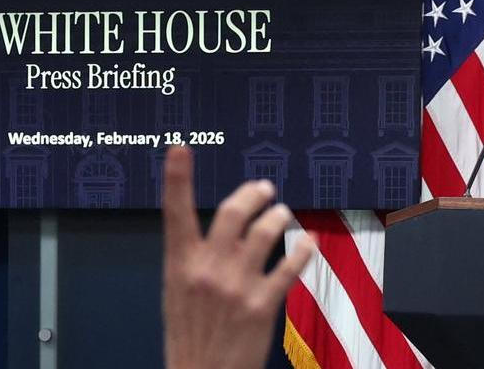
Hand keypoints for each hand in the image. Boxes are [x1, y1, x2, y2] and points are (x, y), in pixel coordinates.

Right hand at [162, 146, 314, 368]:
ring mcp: (236, 286)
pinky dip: (303, 249)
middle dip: (254, 192)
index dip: (176, 178)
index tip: (180, 148)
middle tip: (265, 188)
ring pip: (266, 231)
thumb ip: (195, 259)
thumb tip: (220, 231)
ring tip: (282, 215)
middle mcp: (207, 270)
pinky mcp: (263, 305)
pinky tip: (308, 242)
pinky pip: (290, 265)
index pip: (175, 214)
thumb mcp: (178, 293)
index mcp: (179, 266)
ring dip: (279, 216)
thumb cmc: (190, 335)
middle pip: (234, 211)